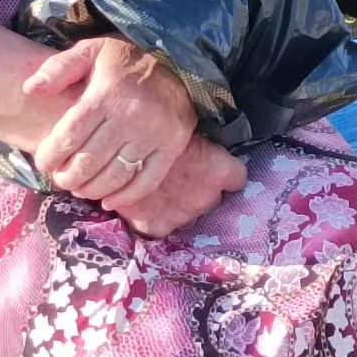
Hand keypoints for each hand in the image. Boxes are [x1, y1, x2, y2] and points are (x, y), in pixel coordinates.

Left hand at [20, 37, 196, 209]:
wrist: (178, 61)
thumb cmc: (126, 61)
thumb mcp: (91, 51)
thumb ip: (58, 68)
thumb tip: (30, 89)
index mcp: (106, 94)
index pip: (69, 137)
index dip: (50, 157)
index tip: (44, 162)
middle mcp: (131, 116)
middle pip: (89, 162)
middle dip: (67, 177)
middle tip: (61, 178)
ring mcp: (154, 134)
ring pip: (114, 177)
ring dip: (90, 190)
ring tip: (79, 187)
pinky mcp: (172, 146)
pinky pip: (146, 182)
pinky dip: (124, 197)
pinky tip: (108, 200)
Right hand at [113, 137, 247, 238]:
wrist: (119, 147)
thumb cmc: (155, 129)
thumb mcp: (186, 132)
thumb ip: (201, 147)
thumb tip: (204, 150)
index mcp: (220, 171)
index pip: (237, 178)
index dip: (223, 173)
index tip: (212, 169)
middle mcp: (207, 198)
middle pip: (211, 199)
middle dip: (198, 191)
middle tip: (180, 178)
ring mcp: (183, 216)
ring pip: (188, 215)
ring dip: (178, 206)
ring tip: (161, 190)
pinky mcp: (156, 227)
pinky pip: (161, 226)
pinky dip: (153, 217)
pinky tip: (145, 203)